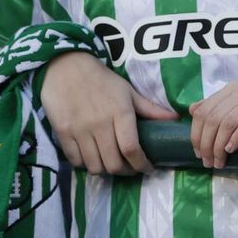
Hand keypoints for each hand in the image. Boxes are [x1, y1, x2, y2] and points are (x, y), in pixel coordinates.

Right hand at [41, 52, 172, 175]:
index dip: (141, 165)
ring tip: (111, 163)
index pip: (131, 149)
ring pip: (95, 166)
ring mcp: (79, 130)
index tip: (147, 168)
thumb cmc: (101, 80)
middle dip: (125, 171)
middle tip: (129, 167)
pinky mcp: (62, 132)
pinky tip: (92, 157)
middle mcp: (100, 124)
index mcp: (120, 113)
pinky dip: (86, 164)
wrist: (66, 66)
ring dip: (106, 170)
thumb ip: (149, 109)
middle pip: (113, 164)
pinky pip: (76, 160)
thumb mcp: (128, 91)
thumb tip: (175, 119)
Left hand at [189, 83, 237, 169]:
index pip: (203, 110)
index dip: (196, 133)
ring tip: (218, 162)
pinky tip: (230, 150)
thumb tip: (192, 110)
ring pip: (226, 124)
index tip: (197, 152)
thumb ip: (214, 105)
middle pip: (212, 119)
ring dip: (218, 147)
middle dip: (206, 144)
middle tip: (207, 162)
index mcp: (230, 89)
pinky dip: (234, 139)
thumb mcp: (234, 103)